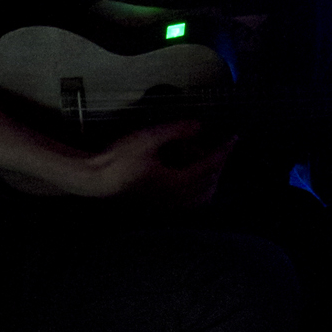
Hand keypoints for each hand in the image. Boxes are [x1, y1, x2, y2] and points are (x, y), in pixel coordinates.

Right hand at [85, 120, 236, 205]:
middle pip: (210, 186)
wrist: (97, 180)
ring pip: (201, 198)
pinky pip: (189, 202)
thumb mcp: (149, 137)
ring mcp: (168, 204)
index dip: (224, 150)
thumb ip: (176, 131)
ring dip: (210, 180)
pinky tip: (188, 175)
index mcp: (177, 182)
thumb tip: (200, 125)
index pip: (209, 166)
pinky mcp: (159, 205)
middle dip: (218, 166)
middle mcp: (176, 198)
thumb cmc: (119, 159)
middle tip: (219, 147)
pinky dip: (198, 189)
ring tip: (204, 160)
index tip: (234, 137)